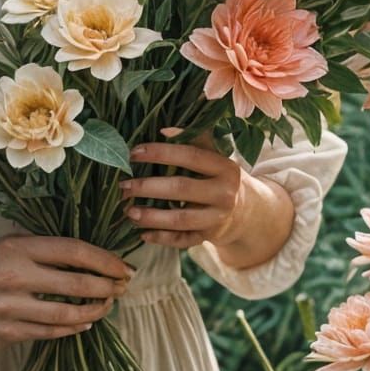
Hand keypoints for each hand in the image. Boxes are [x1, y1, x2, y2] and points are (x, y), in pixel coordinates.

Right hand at [0, 234, 134, 354]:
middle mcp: (15, 274)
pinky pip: (52, 331)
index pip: (72, 250)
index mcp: (17, 248)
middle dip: (108, 285)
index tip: (123, 266)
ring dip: (95, 310)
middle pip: (76, 281)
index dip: (104, 259)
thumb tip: (84, 255)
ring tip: (108, 306)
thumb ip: (37, 250)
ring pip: (68, 312)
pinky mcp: (9, 332)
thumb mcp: (2, 249)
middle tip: (124, 287)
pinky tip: (85, 323)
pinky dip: (74, 328)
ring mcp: (12, 306)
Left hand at [119, 129, 242, 250]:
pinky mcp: (208, 237)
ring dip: (151, 216)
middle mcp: (224, 194)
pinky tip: (143, 234)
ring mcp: (217, 218)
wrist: (246, 211)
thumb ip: (194, 139)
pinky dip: (161, 238)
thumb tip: (164, 130)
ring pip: (180, 219)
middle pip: (181, 188)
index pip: (190, 155)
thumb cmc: (219, 176)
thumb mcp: (216, 156)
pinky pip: (182, 240)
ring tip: (128, 211)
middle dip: (148, 187)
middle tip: (124, 186)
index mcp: (225, 167)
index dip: (160, 153)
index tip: (133, 153)